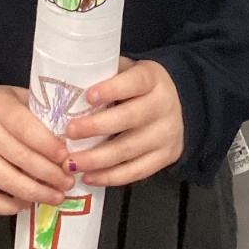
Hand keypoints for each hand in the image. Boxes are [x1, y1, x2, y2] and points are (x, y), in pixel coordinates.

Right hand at [0, 85, 74, 215]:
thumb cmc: (2, 110)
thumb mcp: (21, 100)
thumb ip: (42, 116)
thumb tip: (71, 144)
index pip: (25, 128)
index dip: (47, 145)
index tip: (66, 158)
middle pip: (19, 158)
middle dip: (49, 174)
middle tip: (68, 182)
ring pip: (6, 182)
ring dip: (36, 193)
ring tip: (56, 196)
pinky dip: (10, 206)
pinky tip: (27, 203)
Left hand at [66, 58, 184, 187]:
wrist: (180, 108)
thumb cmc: (140, 88)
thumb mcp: (129, 71)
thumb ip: (106, 74)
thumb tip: (69, 85)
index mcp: (152, 79)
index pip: (134, 82)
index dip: (111, 89)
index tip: (87, 96)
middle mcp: (163, 106)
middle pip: (129, 118)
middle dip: (96, 127)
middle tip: (70, 132)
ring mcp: (166, 135)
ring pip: (129, 150)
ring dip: (97, 159)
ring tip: (71, 163)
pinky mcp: (165, 158)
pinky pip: (135, 171)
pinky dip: (110, 177)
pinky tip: (89, 176)